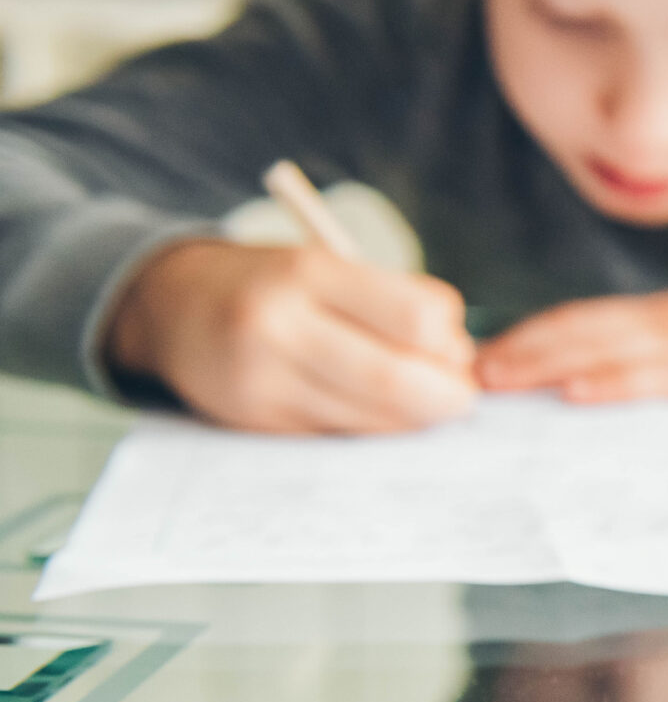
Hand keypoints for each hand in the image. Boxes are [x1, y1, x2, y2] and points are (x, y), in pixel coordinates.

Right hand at [107, 237, 475, 432]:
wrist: (173, 308)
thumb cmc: (274, 284)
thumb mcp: (328, 266)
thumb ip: (395, 304)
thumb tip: (460, 361)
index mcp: (308, 272)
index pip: (416, 317)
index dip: (451, 341)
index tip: (456, 347)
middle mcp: (279, 325)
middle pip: (397, 379)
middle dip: (446, 396)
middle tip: (459, 396)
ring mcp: (263, 380)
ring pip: (372, 418)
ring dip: (414, 417)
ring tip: (418, 398)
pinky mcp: (257, 421)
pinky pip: (340, 436)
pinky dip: (373, 429)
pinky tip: (373, 411)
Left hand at [476, 275, 667, 400]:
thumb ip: (656, 359)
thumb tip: (600, 387)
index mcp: (656, 320)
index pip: (577, 321)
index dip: (527, 336)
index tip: (481, 357)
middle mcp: (657, 325)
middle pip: (572, 330)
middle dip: (517, 351)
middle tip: (463, 373)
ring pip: (598, 348)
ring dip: (542, 364)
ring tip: (496, 381)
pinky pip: (652, 377)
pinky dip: (612, 384)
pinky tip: (576, 393)